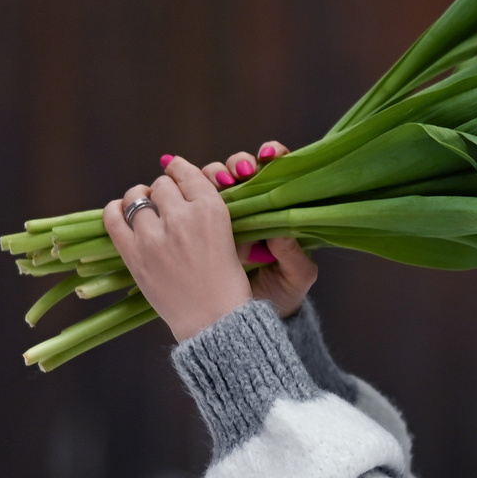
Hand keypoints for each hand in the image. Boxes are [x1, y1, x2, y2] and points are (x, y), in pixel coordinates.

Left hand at [103, 157, 249, 342]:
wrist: (214, 321)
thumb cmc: (227, 283)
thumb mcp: (232, 237)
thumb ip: (210, 209)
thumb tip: (182, 185)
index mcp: (211, 210)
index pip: (186, 173)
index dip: (179, 172)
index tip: (176, 176)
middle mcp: (182, 217)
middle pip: (162, 185)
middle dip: (164, 193)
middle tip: (167, 207)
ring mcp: (154, 236)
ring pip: (137, 196)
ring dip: (141, 199)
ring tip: (145, 210)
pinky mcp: (134, 255)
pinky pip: (113, 218)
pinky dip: (114, 210)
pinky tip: (120, 212)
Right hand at [192, 139, 314, 318]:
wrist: (248, 321)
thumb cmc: (280, 295)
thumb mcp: (295, 278)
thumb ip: (294, 257)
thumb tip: (279, 233)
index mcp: (276, 211)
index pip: (274, 172)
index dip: (270, 156)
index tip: (267, 157)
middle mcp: (248, 207)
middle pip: (237, 169)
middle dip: (236, 163)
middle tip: (238, 175)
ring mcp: (221, 215)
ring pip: (211, 179)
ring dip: (212, 174)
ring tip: (219, 184)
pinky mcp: (196, 227)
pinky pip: (187, 202)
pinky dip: (181, 191)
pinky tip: (184, 193)